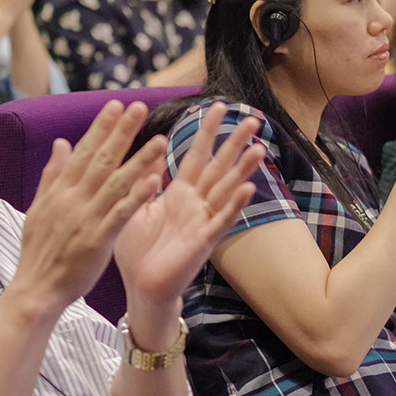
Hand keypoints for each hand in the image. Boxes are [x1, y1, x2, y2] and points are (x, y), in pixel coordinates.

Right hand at [13, 100, 168, 312]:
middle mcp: (73, 199)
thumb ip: (52, 175)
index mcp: (60, 190)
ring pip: (116, 183)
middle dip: (121, 131)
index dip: (101, 127)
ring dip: (139, 159)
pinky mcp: (98, 239)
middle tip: (139, 106)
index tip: (116, 104)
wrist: (37, 288)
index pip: (83, 151)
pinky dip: (137, 196)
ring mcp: (86, 218)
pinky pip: (121, 213)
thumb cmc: (40, 251)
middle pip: (101, 159)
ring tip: (159, 139)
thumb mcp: (39, 207)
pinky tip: (154, 180)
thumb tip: (60, 143)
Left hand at [115, 104, 264, 338]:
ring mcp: (202, 222)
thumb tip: (147, 152)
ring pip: (226, 190)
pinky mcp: (203, 242)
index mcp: (178, 193)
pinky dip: (234, 205)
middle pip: (219, 167)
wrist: (141, 289)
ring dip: (243, 169)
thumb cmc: (137, 251)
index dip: (208, 132)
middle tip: (254, 117)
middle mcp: (195, 204)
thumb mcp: (136, 207)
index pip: (196, 155)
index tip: (218, 107)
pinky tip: (248, 188)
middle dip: (235, 142)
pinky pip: (221, 220)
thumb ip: (145, 181)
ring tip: (259, 147)